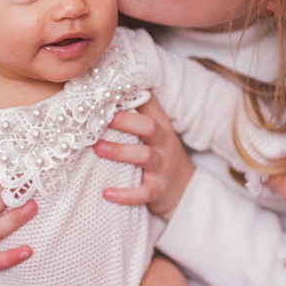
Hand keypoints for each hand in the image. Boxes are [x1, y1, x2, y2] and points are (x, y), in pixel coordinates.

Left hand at [94, 97, 195, 220]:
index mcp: (160, 126)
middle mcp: (163, 144)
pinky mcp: (158, 190)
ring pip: (145, 156)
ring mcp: (162, 167)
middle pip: (149, 126)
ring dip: (120, 152)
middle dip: (125, 121)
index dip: (130, 94)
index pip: (149, 104)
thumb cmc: (161, 156)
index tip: (107, 91)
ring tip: (98, 149)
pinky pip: (143, 193)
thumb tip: (108, 93)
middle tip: (99, 120)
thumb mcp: (157, 134)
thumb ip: (138, 116)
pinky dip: (125, 194)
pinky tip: (107, 193)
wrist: (187, 191)